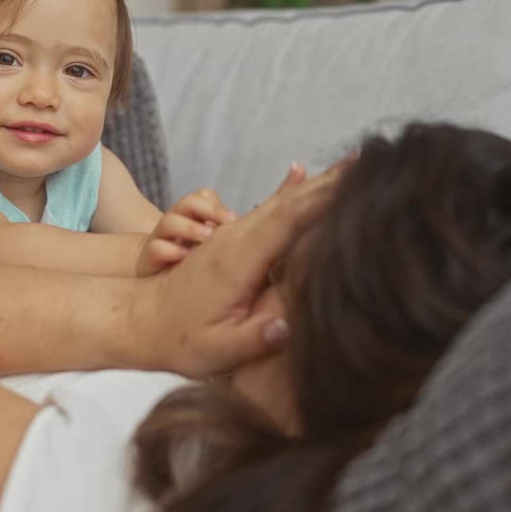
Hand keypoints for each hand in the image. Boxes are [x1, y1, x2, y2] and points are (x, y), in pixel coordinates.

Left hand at [132, 161, 344, 378]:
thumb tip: (285, 327)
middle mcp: (236, 238)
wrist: (139, 320)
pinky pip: (271, 211)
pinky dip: (294, 194)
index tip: (355, 183)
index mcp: (237, 259)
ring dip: (318, 184)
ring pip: (282, 203)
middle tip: (371, 161)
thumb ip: (251, 340)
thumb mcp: (214, 350)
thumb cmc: (177, 339)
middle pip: (290, 202)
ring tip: (354, 165)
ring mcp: (234, 236)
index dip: (321, 200)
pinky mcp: (234, 241)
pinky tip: (305, 174)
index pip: (286, 220)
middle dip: (331, 182)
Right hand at [136, 189, 236, 276]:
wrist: (157, 277)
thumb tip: (260, 224)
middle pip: (187, 204)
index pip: (202, 198)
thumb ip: (229, 232)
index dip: (215, 206)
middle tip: (228, 222)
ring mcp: (162, 238)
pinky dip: (168, 250)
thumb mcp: (213, 244)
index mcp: (193, 217)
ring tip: (207, 237)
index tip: (234, 219)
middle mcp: (177, 223)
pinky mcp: (150, 258)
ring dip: (190, 227)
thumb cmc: (192, 259)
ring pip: (170, 222)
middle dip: (207, 210)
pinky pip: (156, 248)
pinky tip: (182, 256)